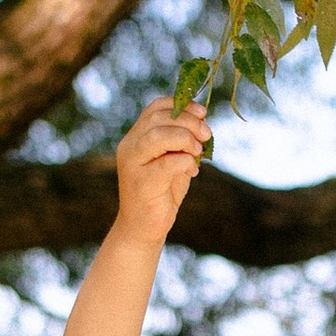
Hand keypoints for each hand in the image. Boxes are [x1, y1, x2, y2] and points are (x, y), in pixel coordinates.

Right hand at [114, 95, 209, 246]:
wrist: (143, 229)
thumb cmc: (161, 194)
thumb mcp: (173, 162)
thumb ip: (182, 143)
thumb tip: (203, 121)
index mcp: (135, 137)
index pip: (155, 108)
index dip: (181, 106)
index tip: (202, 112)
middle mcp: (129, 147)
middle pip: (158, 119)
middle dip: (188, 122)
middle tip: (206, 134)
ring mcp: (132, 165)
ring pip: (157, 137)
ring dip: (185, 139)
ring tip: (199, 151)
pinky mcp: (141, 184)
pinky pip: (166, 164)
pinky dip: (185, 162)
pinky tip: (192, 170)